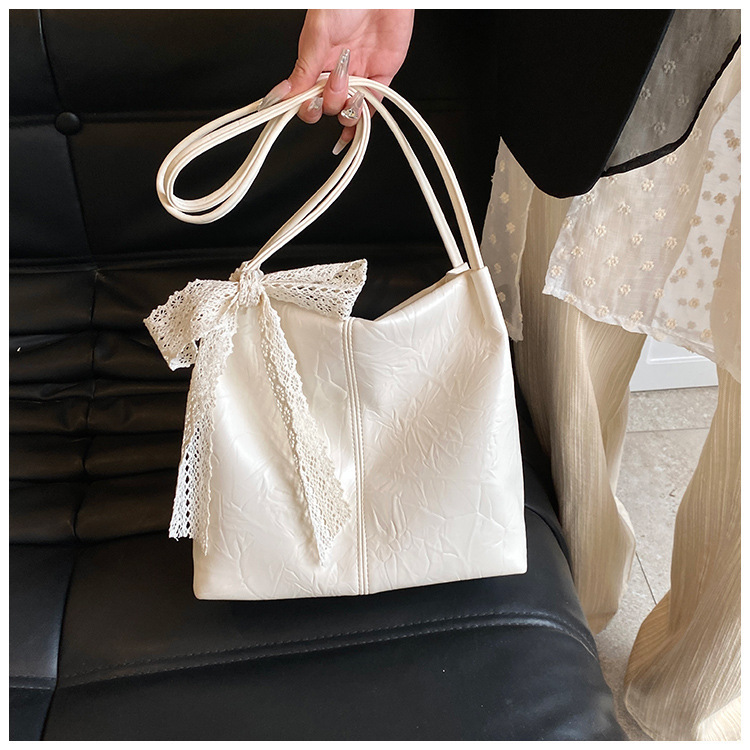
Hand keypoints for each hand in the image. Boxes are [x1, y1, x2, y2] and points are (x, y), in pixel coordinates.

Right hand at [260, 9, 414, 152]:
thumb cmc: (347, 2)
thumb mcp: (319, 33)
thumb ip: (304, 68)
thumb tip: (283, 94)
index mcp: (316, 60)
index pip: (305, 95)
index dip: (305, 104)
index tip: (308, 103)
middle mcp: (336, 71)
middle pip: (326, 106)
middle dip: (329, 101)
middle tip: (335, 81)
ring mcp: (358, 75)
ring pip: (347, 110)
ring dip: (347, 108)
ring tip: (352, 89)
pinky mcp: (381, 76)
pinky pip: (372, 106)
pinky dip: (365, 117)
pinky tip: (358, 119)